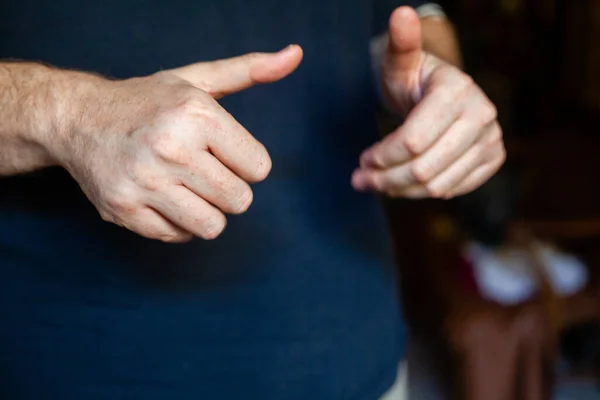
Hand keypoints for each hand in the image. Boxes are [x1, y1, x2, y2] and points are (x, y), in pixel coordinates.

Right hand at [52, 45, 302, 241]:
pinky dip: (176, 223)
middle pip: (240, 201)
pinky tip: (161, 198)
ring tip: (185, 187)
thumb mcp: (198, 79)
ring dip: (206, 211)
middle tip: (203, 171)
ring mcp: (145, 182)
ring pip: (212, 226)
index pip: (260, 168)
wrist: (77, 119)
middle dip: (229, 189)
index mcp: (197, 115)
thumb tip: (295, 54)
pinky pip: (178, 237)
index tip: (224, 152)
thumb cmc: (147, 101)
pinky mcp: (124, 210)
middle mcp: (171, 148)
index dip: (246, 162)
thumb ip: (249, 70)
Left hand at [352, 7, 504, 198]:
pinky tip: (402, 185)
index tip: (362, 160)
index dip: (382, 157)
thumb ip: (401, 43)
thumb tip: (401, 13)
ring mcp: (491, 140)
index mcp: (457, 91)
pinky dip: (422, 193)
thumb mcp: (401, 62)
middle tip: (361, 180)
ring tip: (377, 184)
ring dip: (400, 190)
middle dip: (386, 179)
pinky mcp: (493, 159)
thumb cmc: (414, 79)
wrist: (442, 96)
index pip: (413, 141)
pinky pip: (453, 190)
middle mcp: (482, 116)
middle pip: (423, 168)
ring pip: (437, 185)